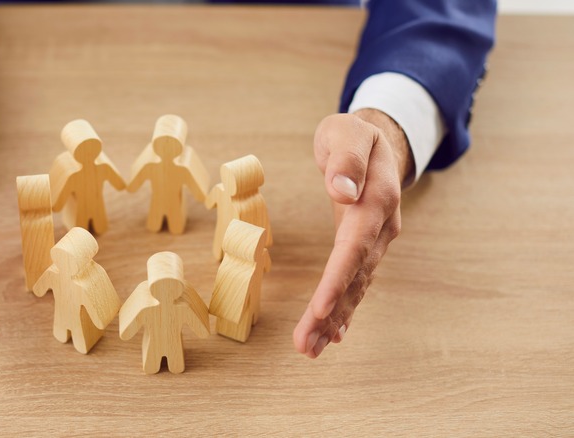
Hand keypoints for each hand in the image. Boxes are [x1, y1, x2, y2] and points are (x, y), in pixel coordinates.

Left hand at [293, 108, 413, 357]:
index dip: (338, 279)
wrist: (377, 139)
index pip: (355, 246)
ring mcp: (376, 239)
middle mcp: (380, 226)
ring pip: (356, 285)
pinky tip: (333, 333)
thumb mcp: (347, 133)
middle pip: (354, 275)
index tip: (320, 308)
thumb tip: (342, 190)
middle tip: (306, 345)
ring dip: (335, 318)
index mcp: (376, 199)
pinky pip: (356, 281)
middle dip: (330, 312)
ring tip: (311, 348)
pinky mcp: (365, 245)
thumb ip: (346, 159)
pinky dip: (345, 308)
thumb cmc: (354, 135)